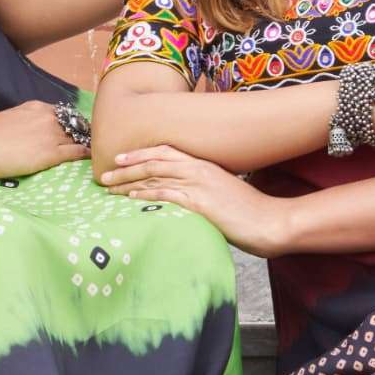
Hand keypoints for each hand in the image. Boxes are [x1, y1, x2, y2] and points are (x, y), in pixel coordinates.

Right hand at [0, 98, 88, 179]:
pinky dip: (86, 155)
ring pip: (79, 138)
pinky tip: (91, 159)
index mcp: (37, 107)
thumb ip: (25, 122)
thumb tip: (31, 132)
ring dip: (86, 145)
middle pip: (75, 125)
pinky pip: (76, 152)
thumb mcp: (10, 119)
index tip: (78, 132)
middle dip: (83, 134)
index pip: (65, 115)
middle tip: (91, 144)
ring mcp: (51, 135)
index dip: (73, 124)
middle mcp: (48, 117)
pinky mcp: (50, 153)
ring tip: (94, 153)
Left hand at [95, 141, 296, 250]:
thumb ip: (202, 189)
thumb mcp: (223, 193)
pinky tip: (131, 198)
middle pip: (154, 162)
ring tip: (108, 187)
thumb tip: (182, 196)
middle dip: (126, 167)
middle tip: (103, 174)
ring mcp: (199, 185)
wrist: (270, 221)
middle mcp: (199, 170)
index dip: (140, 153)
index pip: (165, 152)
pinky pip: (167, 195)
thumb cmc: (249, 211)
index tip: (120, 158)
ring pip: (155, 176)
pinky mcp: (200, 203)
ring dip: (128, 181)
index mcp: (204, 164)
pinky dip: (146, 195)